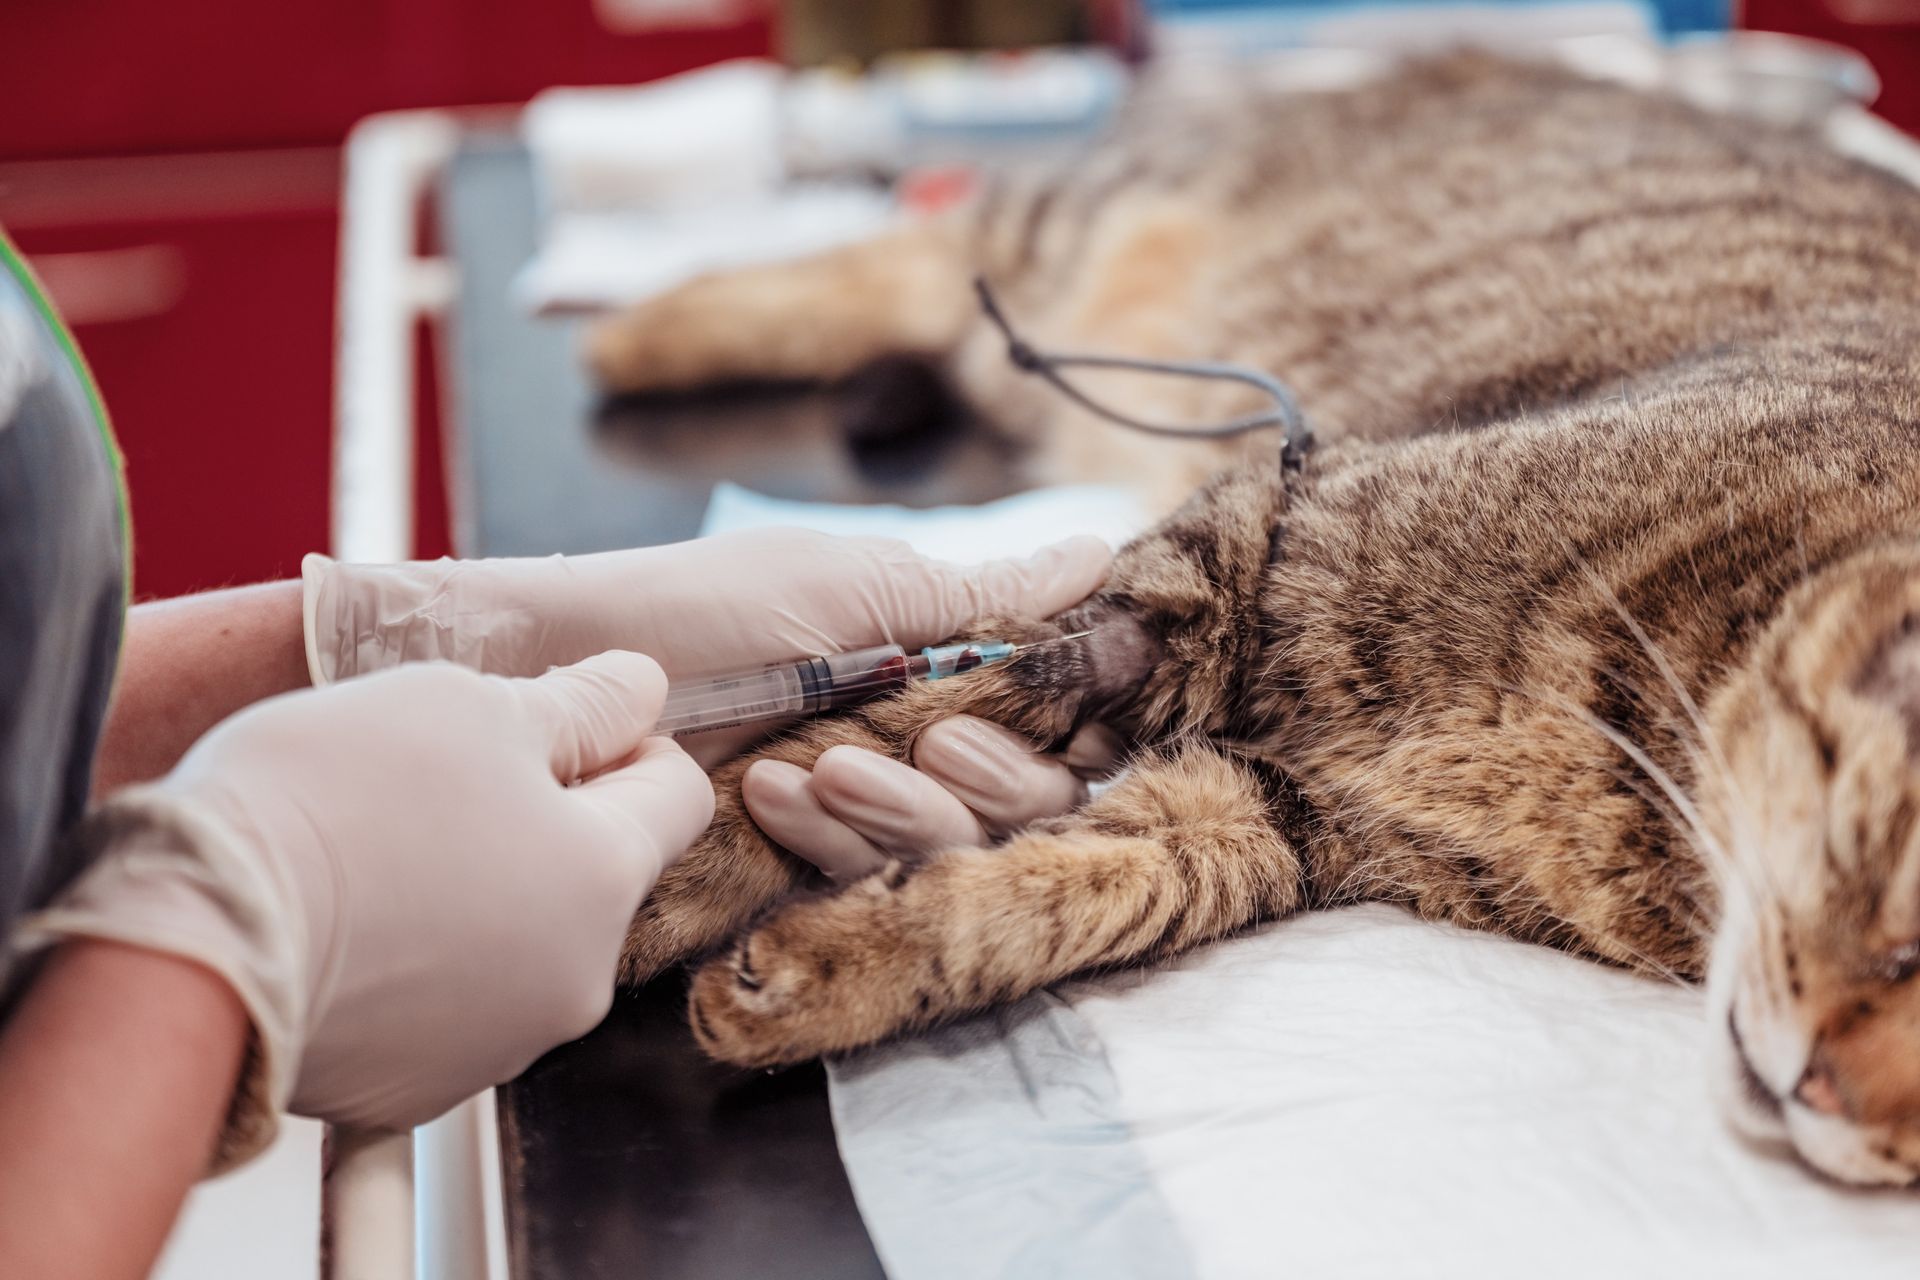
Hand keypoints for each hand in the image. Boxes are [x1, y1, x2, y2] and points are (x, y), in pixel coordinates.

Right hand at [22, 652, 710, 1155]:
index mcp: (605, 879)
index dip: (627, 742)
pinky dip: (414, 962)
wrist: (191, 939)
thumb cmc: (333, 801)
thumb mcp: (467, 707)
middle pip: (593, 872)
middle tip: (438, 778)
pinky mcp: (414, 1088)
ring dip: (475, 890)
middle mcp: (576, 980)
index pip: (675, 796)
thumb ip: (577, 706)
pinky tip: (347, 922)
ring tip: (377, 850)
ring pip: (516, 938)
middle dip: (540, 818)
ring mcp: (497, 1046)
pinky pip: (443, 1003)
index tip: (557, 723)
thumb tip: (642, 687)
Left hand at [303, 528, 1113, 870]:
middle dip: (984, 780)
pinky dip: (827, 838)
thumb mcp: (852, 587)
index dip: (1060, 737)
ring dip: (895, 808)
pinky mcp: (808, 857)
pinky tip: (771, 795)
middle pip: (1026, 802)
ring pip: (953, 847)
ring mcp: (866, 800)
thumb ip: (984, 596)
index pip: (1058, 724)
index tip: (1038, 720)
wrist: (566, 673)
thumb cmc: (702, 606)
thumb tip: (1103, 555)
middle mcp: (920, 735)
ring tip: (816, 766)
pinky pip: (866, 877)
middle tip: (931, 743)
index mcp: (945, 660)